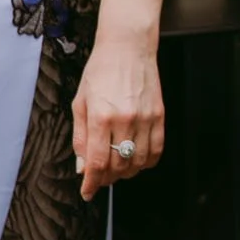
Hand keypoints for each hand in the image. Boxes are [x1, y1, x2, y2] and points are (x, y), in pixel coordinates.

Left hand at [74, 34, 164, 198]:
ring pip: (139, 161)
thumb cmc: (101, 70)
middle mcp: (125, 119)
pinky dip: (147, 161)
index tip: (88, 192)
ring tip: (117, 169)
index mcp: (101, 116)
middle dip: (107, 178)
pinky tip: (137, 159)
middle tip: (100, 178)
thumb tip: (83, 166)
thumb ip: (81, 137)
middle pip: (118, 166)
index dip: (91, 183)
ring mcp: (145, 117)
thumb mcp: (80, 103)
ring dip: (127, 172)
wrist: (128, 46)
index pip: (97, 162)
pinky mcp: (159, 114)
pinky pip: (157, 148)